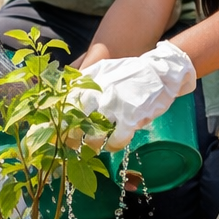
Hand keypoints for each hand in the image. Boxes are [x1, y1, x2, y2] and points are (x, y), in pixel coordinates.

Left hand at [72, 40, 196, 151]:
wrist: (161, 71)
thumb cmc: (129, 72)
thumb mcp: (102, 69)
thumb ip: (84, 80)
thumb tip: (65, 93)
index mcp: (89, 82)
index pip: (66, 104)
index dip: (60, 119)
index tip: (57, 129)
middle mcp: (98, 93)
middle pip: (76, 121)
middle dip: (71, 136)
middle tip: (70, 145)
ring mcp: (115, 106)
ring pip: (94, 133)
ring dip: (90, 145)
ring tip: (90, 149)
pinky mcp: (132, 117)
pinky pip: (117, 138)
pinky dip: (112, 146)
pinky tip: (111, 147)